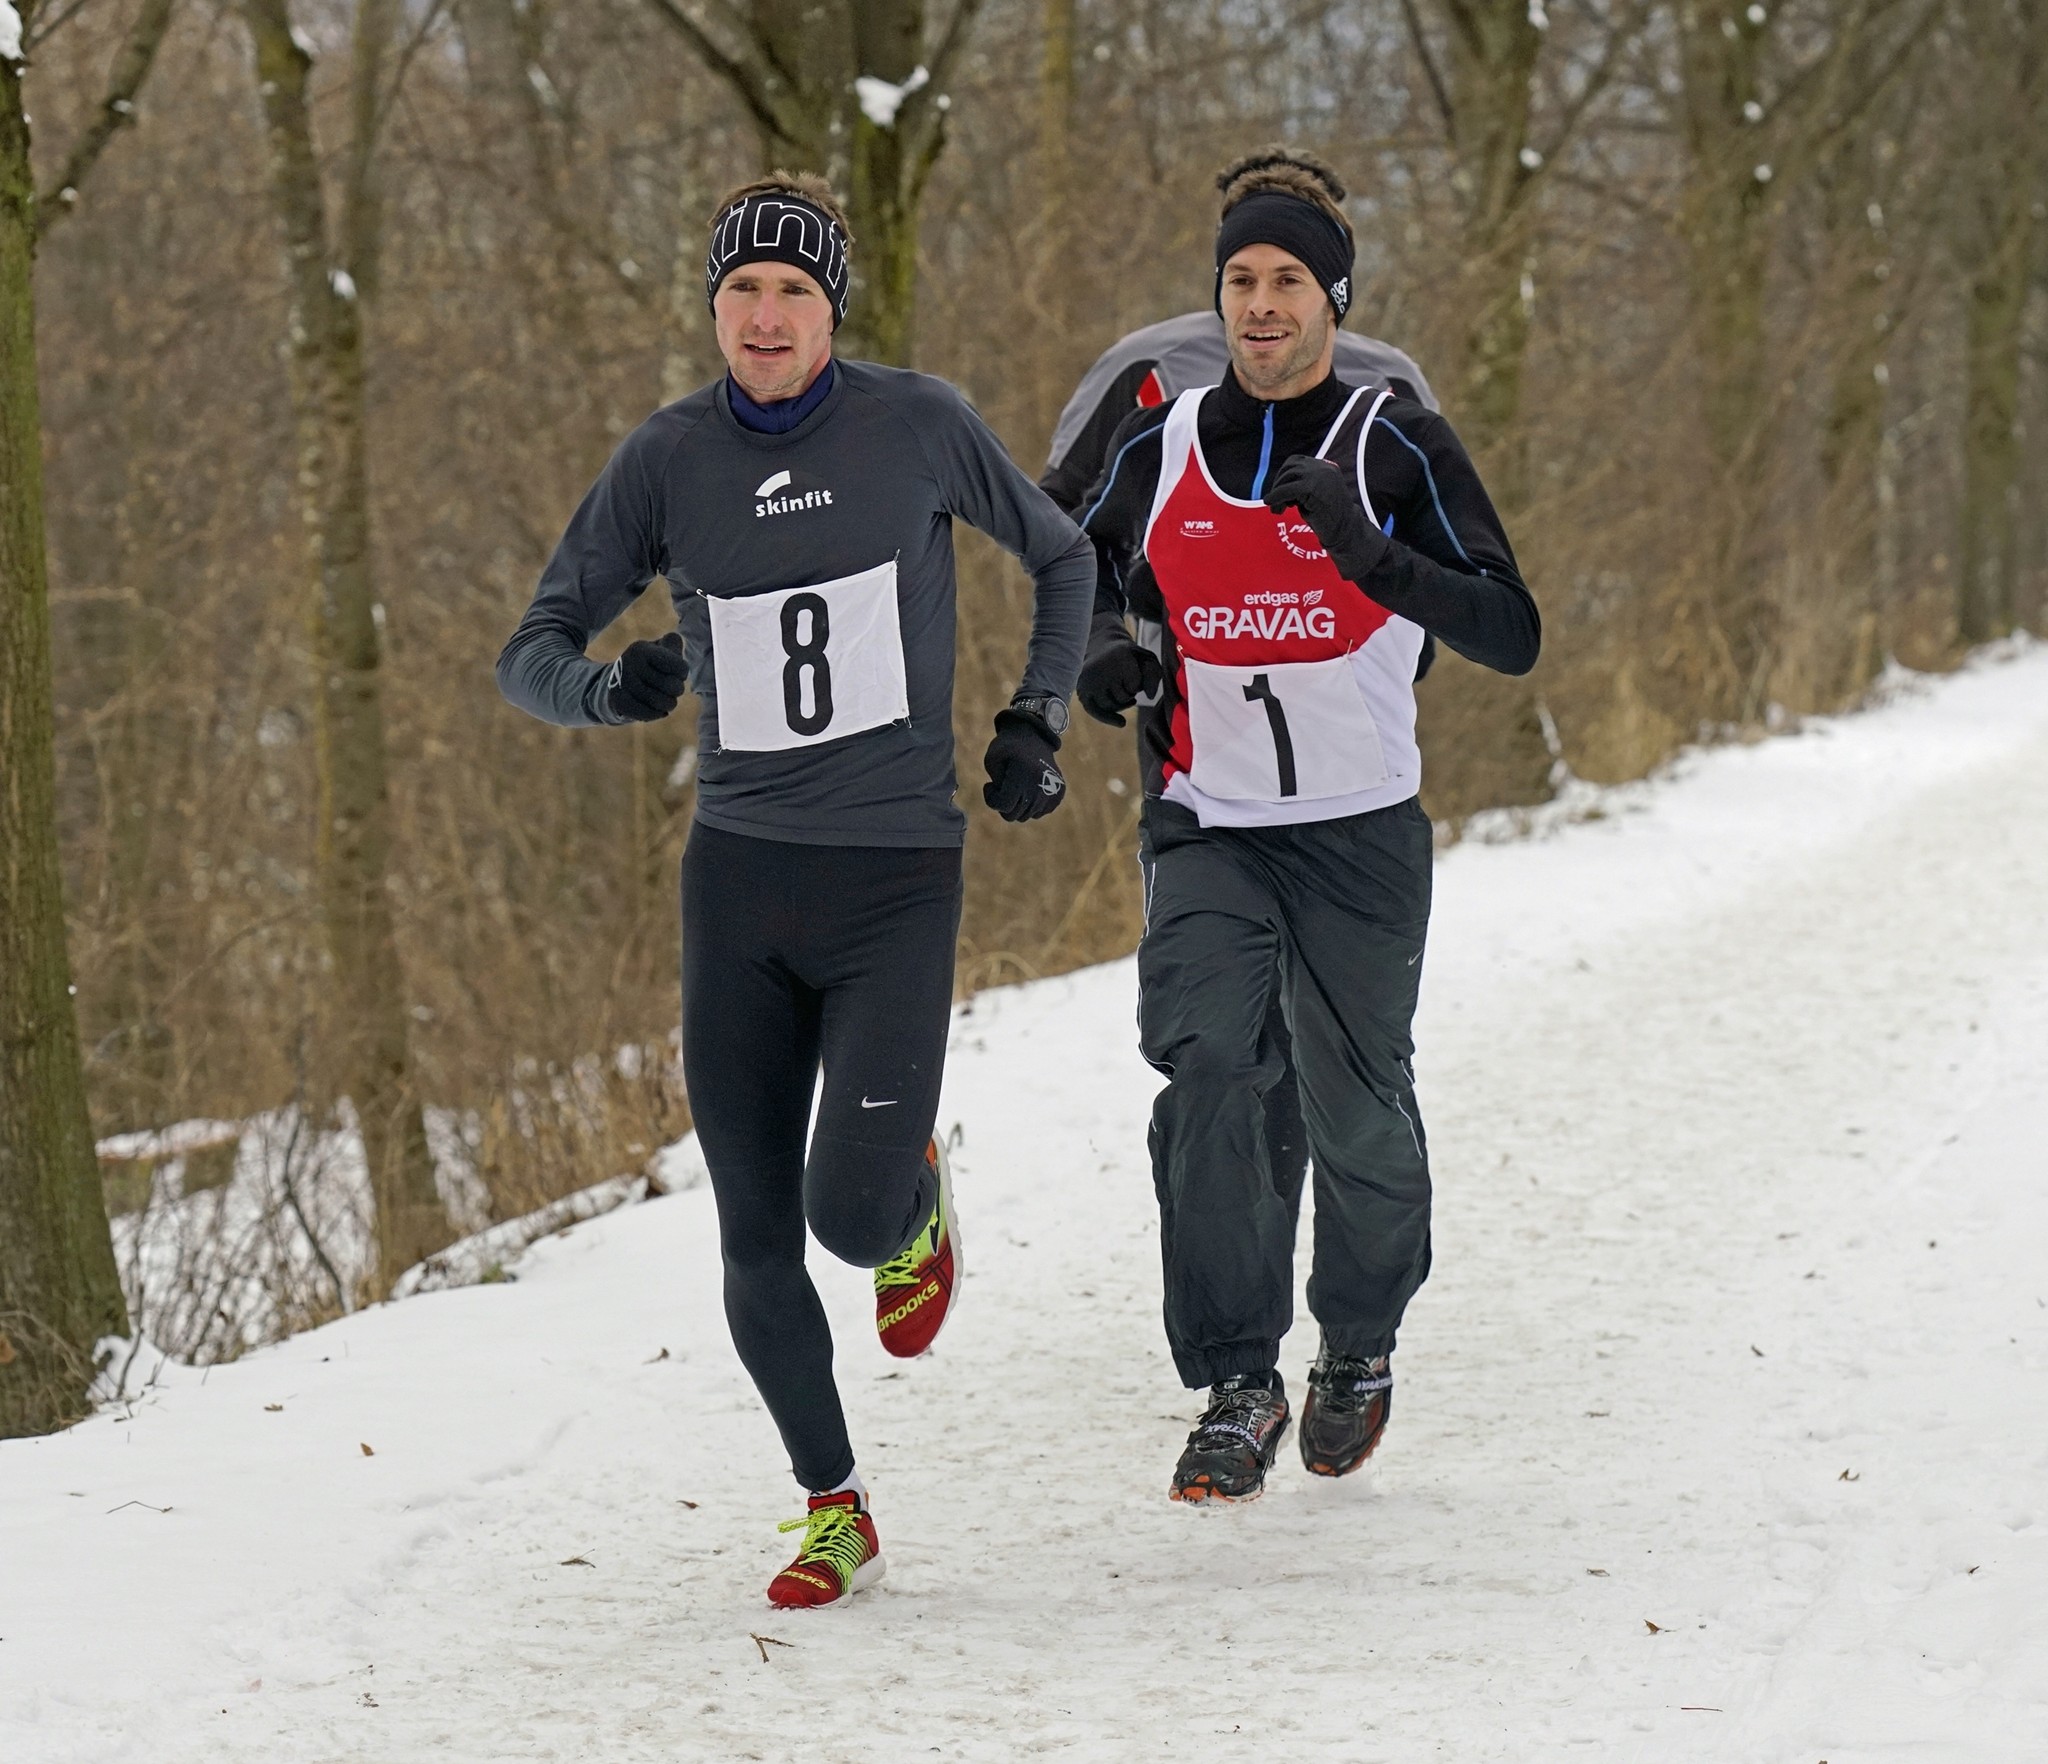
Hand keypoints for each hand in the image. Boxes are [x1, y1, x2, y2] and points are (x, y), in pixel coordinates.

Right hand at [604, 632, 687, 722]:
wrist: (619, 682)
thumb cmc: (649, 665)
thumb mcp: (660, 649)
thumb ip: (672, 643)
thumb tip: (674, 639)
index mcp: (642, 648)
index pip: (679, 666)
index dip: (682, 672)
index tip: (678, 673)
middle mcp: (630, 662)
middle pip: (672, 685)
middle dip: (677, 690)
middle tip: (673, 689)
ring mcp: (622, 682)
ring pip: (660, 701)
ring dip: (669, 704)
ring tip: (667, 701)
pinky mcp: (617, 700)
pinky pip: (646, 713)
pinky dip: (656, 714)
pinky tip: (659, 711)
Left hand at [981, 706, 1065, 822]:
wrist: (1033, 736)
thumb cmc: (1007, 748)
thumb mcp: (992, 760)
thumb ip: (994, 787)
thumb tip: (1008, 808)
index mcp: (1023, 775)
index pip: (1003, 805)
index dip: (991, 798)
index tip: (989, 784)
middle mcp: (1040, 784)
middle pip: (1014, 815)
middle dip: (1003, 803)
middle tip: (1003, 785)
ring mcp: (1052, 790)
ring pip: (1026, 816)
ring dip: (1017, 804)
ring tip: (1016, 785)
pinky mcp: (1059, 793)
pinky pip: (1039, 812)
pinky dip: (1031, 805)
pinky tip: (1028, 788)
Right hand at [1077, 634, 1163, 726]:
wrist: (1102, 648)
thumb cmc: (1129, 657)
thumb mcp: (1146, 659)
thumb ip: (1154, 674)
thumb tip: (1150, 696)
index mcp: (1118, 655)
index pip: (1136, 684)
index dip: (1139, 683)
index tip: (1133, 671)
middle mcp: (1100, 667)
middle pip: (1123, 696)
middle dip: (1129, 693)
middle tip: (1124, 678)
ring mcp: (1088, 680)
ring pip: (1111, 706)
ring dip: (1120, 702)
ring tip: (1120, 688)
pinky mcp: (1082, 690)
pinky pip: (1095, 712)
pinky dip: (1108, 718)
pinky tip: (1122, 723)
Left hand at [1261, 455, 1387, 581]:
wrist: (1345, 530)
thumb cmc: (1327, 517)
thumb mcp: (1312, 495)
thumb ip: (1299, 485)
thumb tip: (1276, 485)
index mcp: (1325, 466)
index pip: (1296, 462)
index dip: (1283, 476)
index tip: (1279, 493)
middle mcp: (1323, 467)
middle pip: (1290, 467)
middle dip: (1278, 484)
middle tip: (1275, 504)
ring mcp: (1320, 475)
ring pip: (1288, 477)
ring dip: (1277, 493)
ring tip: (1277, 510)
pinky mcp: (1313, 487)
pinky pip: (1287, 489)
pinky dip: (1276, 497)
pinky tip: (1272, 506)